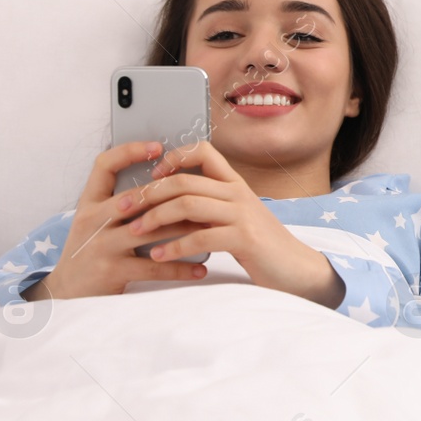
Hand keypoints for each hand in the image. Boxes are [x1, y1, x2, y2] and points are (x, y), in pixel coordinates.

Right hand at [32, 141, 213, 300]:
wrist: (66, 292)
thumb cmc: (91, 250)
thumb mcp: (95, 221)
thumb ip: (118, 203)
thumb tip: (163, 184)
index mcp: (89, 203)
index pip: (104, 165)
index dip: (130, 151)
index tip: (158, 146)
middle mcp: (92, 220)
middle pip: (136, 197)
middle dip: (172, 197)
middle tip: (204, 195)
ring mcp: (101, 245)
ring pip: (151, 229)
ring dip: (185, 229)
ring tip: (211, 228)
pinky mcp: (111, 271)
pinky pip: (154, 266)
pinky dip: (180, 267)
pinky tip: (200, 267)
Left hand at [117, 140, 342, 306]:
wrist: (297, 270)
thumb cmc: (262, 247)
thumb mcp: (236, 219)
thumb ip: (209, 209)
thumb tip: (166, 207)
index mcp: (235, 185)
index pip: (204, 151)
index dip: (174, 157)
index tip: (152, 174)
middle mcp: (238, 193)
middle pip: (184, 181)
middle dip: (147, 193)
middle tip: (123, 208)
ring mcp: (242, 215)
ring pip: (187, 204)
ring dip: (154, 218)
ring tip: (135, 231)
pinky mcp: (244, 238)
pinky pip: (200, 236)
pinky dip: (173, 247)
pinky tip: (157, 255)